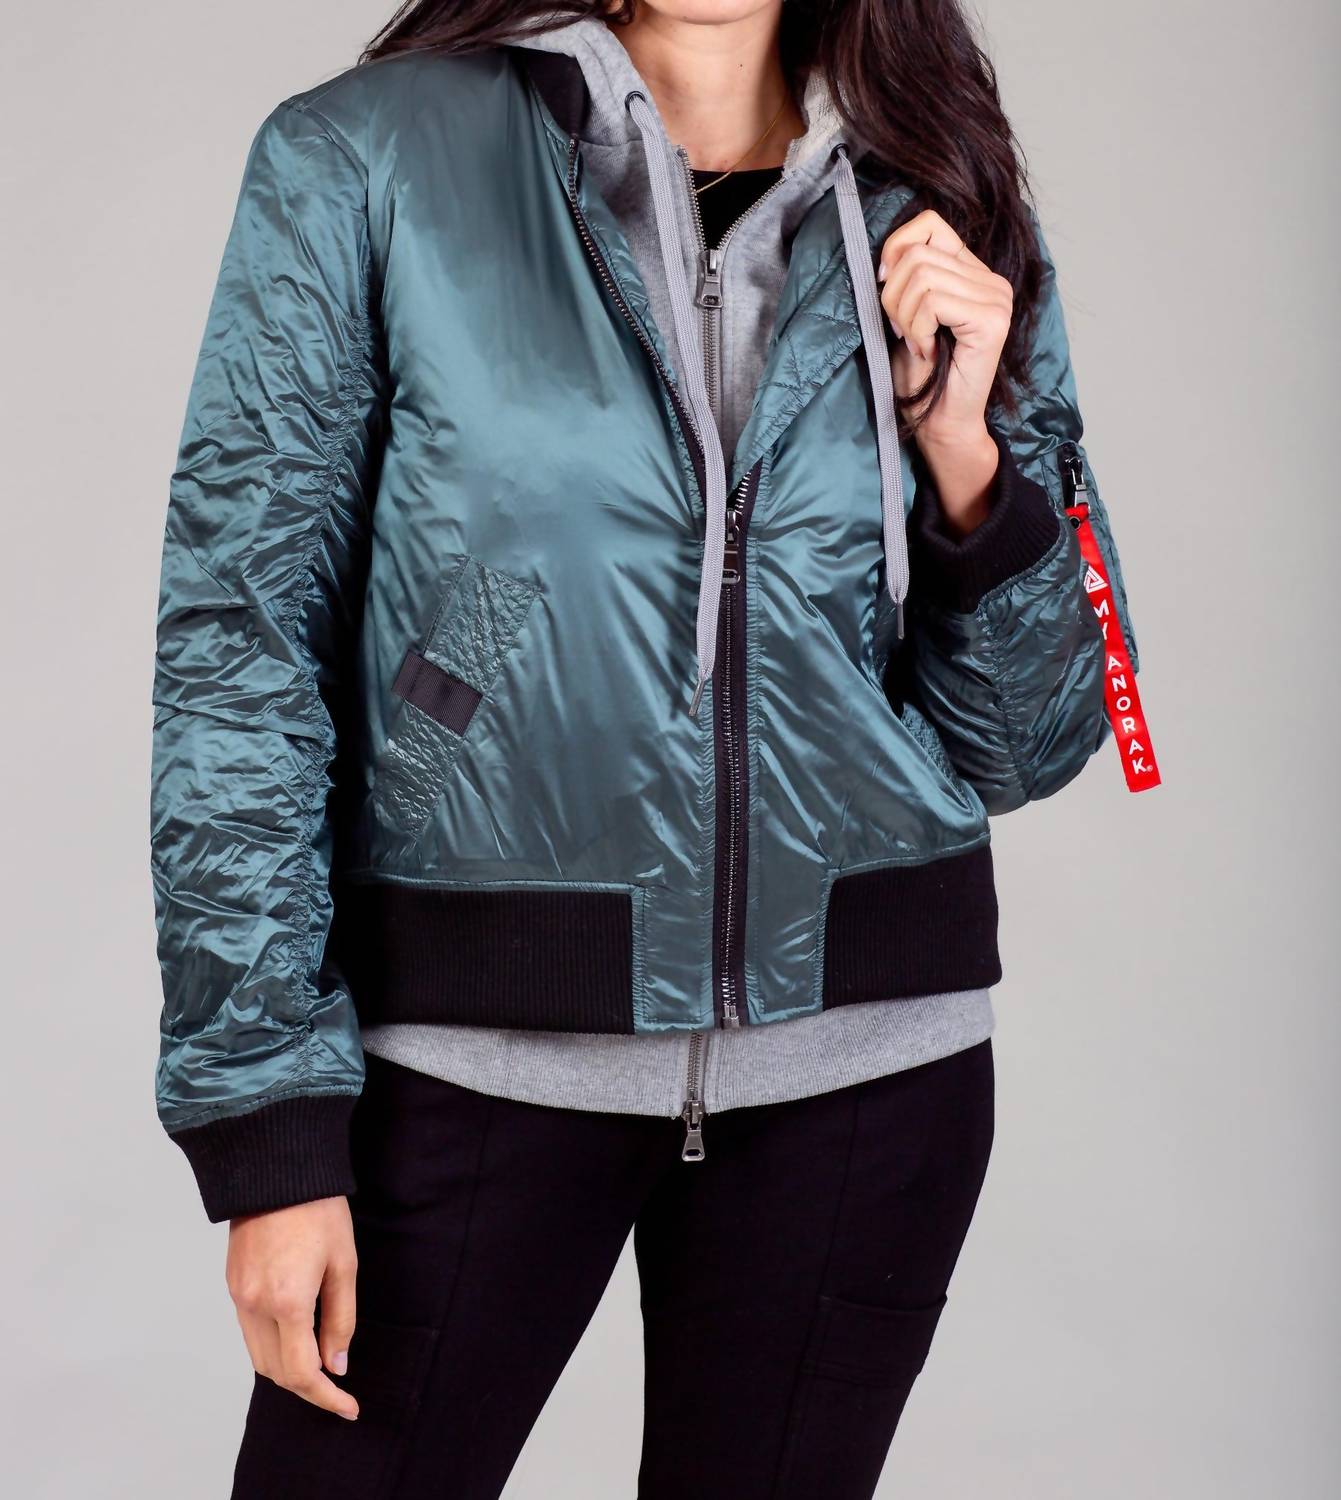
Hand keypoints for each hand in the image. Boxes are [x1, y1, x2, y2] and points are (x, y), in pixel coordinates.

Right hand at [226, 1196, 359, 1419]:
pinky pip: (249, 1332)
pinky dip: (272, 1346)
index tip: (348, 1407)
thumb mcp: (343, 1263)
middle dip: (307, 1388)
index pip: (302, 1372)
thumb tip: (337, 1364)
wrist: (276, 1170)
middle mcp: (255, 1305)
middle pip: (276, 1372)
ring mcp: (239, 1296)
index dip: (326, 1397)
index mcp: (287, 1301)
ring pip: (258, 1356)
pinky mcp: (232, 1285)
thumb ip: (341, 1318)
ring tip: (319, 1369)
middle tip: (337, 1391)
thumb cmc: (317, 1210)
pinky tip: (295, 1339)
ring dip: (287, 1370)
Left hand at [877, 209, 1013, 533]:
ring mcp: (996, 298)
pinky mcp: (991, 320)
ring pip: (921, 277)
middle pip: (917, 254)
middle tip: (901, 332)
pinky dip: (918, 329)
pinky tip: (927, 351)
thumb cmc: (919, 376)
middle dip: (892, 296)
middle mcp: (991, 279)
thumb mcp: (904, 314)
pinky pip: (933, 302)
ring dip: (903, 316)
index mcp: (971, 271)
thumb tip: (883, 253)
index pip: (928, 224)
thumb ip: (904, 277)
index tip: (884, 287)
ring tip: (915, 343)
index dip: (895, 249)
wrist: (938, 423)